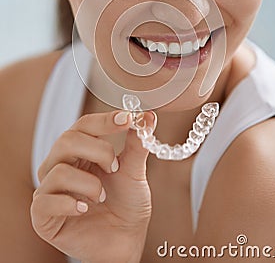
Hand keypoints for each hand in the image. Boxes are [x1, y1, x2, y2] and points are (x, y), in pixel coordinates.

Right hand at [30, 109, 155, 262]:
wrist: (125, 242)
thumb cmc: (125, 204)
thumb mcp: (134, 171)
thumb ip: (137, 143)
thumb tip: (148, 116)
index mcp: (79, 151)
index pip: (84, 125)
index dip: (104, 120)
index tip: (126, 119)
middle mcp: (60, 165)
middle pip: (67, 141)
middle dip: (98, 151)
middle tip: (114, 167)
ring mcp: (49, 189)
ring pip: (59, 171)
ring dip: (89, 183)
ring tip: (102, 196)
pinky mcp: (42, 215)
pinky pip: (46, 201)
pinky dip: (69, 203)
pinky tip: (84, 209)